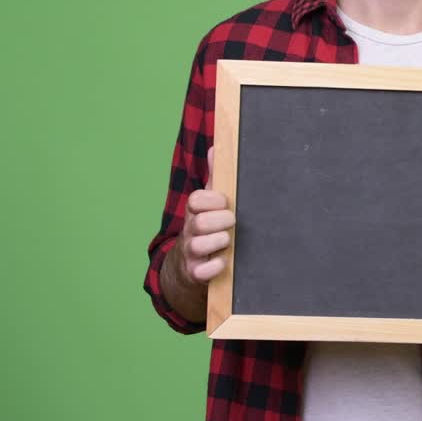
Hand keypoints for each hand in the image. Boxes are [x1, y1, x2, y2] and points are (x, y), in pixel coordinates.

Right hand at [177, 148, 235, 283]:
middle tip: (232, 222)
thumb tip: (216, 147)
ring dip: (219, 242)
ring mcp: (190, 253)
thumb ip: (216, 178)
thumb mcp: (211, 203)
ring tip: (229, 241)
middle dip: (220, 221)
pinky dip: (214, 267)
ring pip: (198, 245)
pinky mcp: (194, 273)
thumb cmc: (207, 228)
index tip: (225, 201)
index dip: (212, 199)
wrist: (189, 265)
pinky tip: (224, 262)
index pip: (196, 200)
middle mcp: (190, 231)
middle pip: (199, 222)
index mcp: (195, 212)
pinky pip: (201, 272)